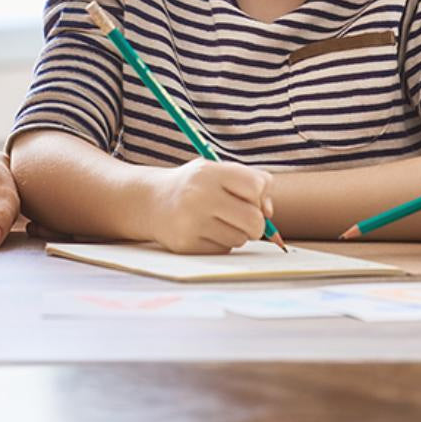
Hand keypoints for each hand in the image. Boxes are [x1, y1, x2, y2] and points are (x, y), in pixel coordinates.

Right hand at [146, 159, 272, 253]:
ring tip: (217, 221)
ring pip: (240, 238)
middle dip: (256, 223)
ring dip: (237, 233)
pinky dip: (221, 243)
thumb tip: (269, 213)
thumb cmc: (195, 185)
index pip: (256, 186)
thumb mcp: (217, 171)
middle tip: (244, 218)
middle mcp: (199, 196)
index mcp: (209, 172)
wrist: (151, 202)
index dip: (259, 194)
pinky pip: (224, 250)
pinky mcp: (186, 244)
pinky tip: (205, 231)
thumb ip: (249, 182)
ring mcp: (191, 222)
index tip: (248, 196)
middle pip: (254, 220)